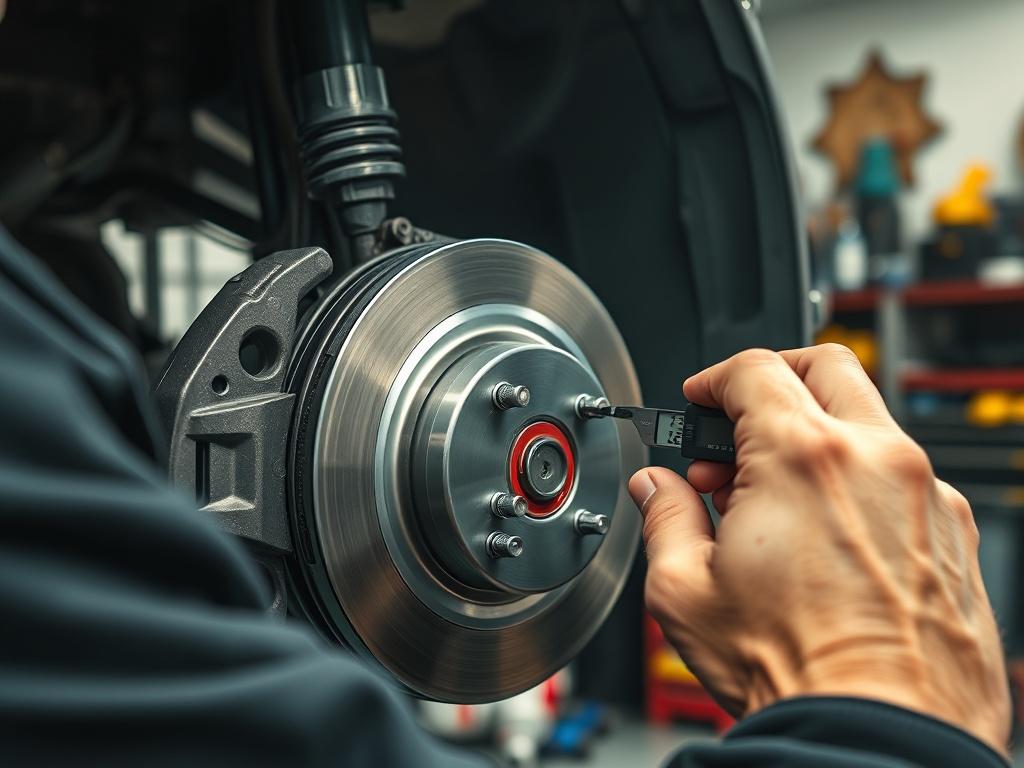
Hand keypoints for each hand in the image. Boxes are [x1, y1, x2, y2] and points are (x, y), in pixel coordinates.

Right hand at [630, 344, 1009, 754]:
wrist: (881, 734)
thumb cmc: (798, 671)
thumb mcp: (686, 591)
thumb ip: (664, 518)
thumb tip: (655, 489)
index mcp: (803, 458)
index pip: (754, 370)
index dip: (713, 378)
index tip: (700, 398)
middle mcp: (876, 459)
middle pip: (826, 365)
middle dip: (774, 378)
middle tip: (739, 422)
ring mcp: (925, 492)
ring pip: (868, 419)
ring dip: (816, 432)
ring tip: (773, 495)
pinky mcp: (953, 531)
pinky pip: (902, 474)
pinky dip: (859, 478)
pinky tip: (825, 532)